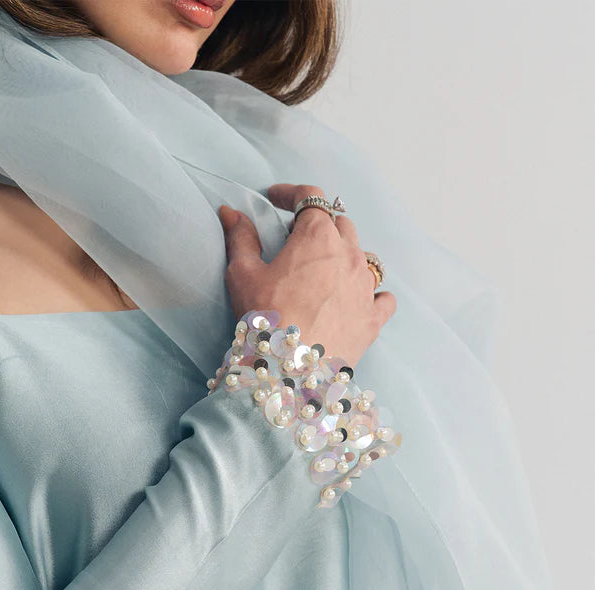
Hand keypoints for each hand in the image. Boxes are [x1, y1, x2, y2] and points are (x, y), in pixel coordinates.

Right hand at [217, 182, 396, 369]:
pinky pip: (384, 297)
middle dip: (318, 223)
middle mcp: (350, 255)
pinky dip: (373, 293)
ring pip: (363, 256)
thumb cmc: (265, 318)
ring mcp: (365, 287)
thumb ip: (240, 238)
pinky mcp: (373, 318)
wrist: (291, 369)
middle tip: (295, 238)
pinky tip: (361, 298)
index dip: (290, 193)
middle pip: (340, 223)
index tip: (275, 199)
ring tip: (326, 269)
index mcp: (318, 237)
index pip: (310, 197)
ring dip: (345, 255)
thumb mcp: (243, 274)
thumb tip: (231, 212)